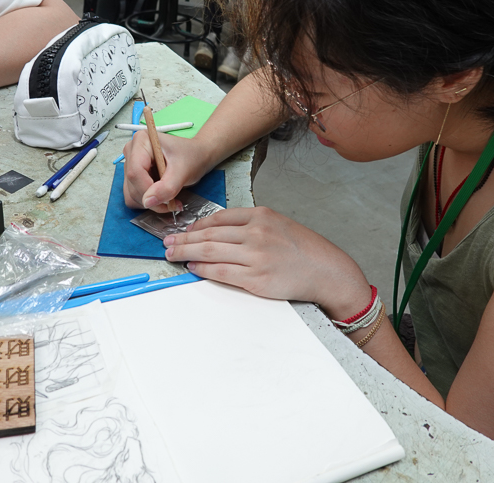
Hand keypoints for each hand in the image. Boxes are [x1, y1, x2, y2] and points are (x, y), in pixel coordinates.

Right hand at [122, 131, 216, 212]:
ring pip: (131, 194)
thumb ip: (167, 187)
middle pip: (132, 184)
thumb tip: (148, 201)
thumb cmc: (192, 157)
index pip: (135, 172)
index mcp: (142, 140)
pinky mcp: (132, 178)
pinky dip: (148, 203)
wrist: (198, 157)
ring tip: (170, 199)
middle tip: (172, 201)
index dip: (148, 189)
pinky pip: (133, 197)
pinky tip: (163, 197)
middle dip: (152, 198)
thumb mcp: (183, 171)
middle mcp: (132, 151)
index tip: (166, 199)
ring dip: (150, 203)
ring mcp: (130, 164)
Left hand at [162, 206, 370, 312]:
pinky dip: (203, 270)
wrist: (326, 270)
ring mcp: (255, 256)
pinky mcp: (256, 278)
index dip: (196, 225)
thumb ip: (251, 225)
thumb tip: (218, 232)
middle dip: (184, 239)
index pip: (219, 218)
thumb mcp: (278, 224)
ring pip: (210, 252)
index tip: (184, 230)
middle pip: (209, 235)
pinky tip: (193, 267)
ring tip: (172, 254)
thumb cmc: (304, 249)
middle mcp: (256, 233)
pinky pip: (222, 272)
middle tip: (167, 241)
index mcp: (260, 216)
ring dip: (187, 253)